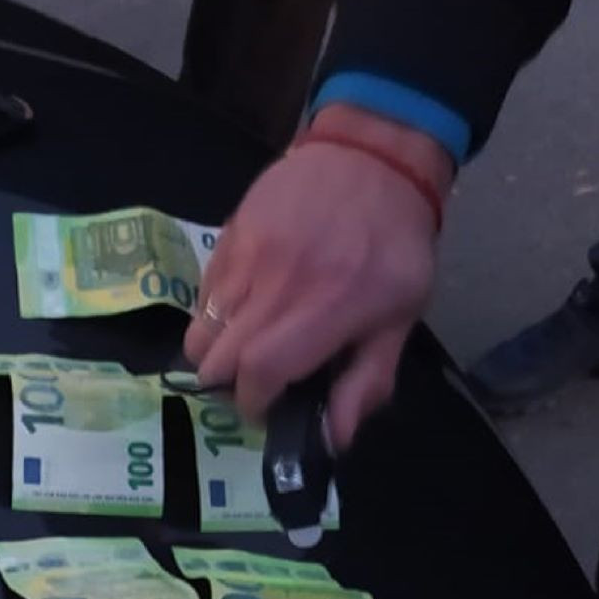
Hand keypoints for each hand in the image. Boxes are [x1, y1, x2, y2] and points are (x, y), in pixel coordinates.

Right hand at [182, 103, 453, 450]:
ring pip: (199, 331)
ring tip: (243, 348)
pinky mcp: (227, 238)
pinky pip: (201, 296)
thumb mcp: (400, 316)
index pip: (260, 370)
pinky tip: (243, 308)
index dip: (252, 403)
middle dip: (228, 386)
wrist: (369, 158)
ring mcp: (246, 258)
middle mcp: (277, 284)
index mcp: (327, 306)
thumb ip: (367, 380)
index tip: (264, 410)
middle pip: (216, 359)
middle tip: (252, 384)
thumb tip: (332, 439)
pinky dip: (214, 317)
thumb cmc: (394, 245)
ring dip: (216, 354)